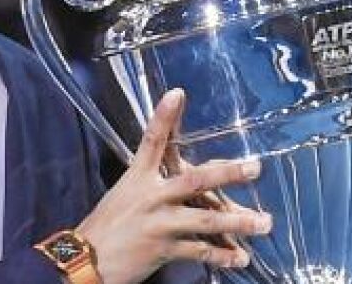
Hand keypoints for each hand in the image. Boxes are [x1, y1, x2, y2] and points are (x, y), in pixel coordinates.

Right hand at [76, 89, 272, 283]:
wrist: (86, 259)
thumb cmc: (108, 224)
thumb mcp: (125, 194)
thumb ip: (153, 184)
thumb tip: (188, 178)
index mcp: (137, 177)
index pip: (152, 141)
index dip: (164, 117)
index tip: (178, 93)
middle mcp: (150, 197)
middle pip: (193, 181)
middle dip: (226, 174)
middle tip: (254, 167)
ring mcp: (158, 224)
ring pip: (205, 220)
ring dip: (237, 222)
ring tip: (265, 222)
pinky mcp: (163, 249)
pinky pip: (200, 251)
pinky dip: (223, 256)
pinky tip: (242, 258)